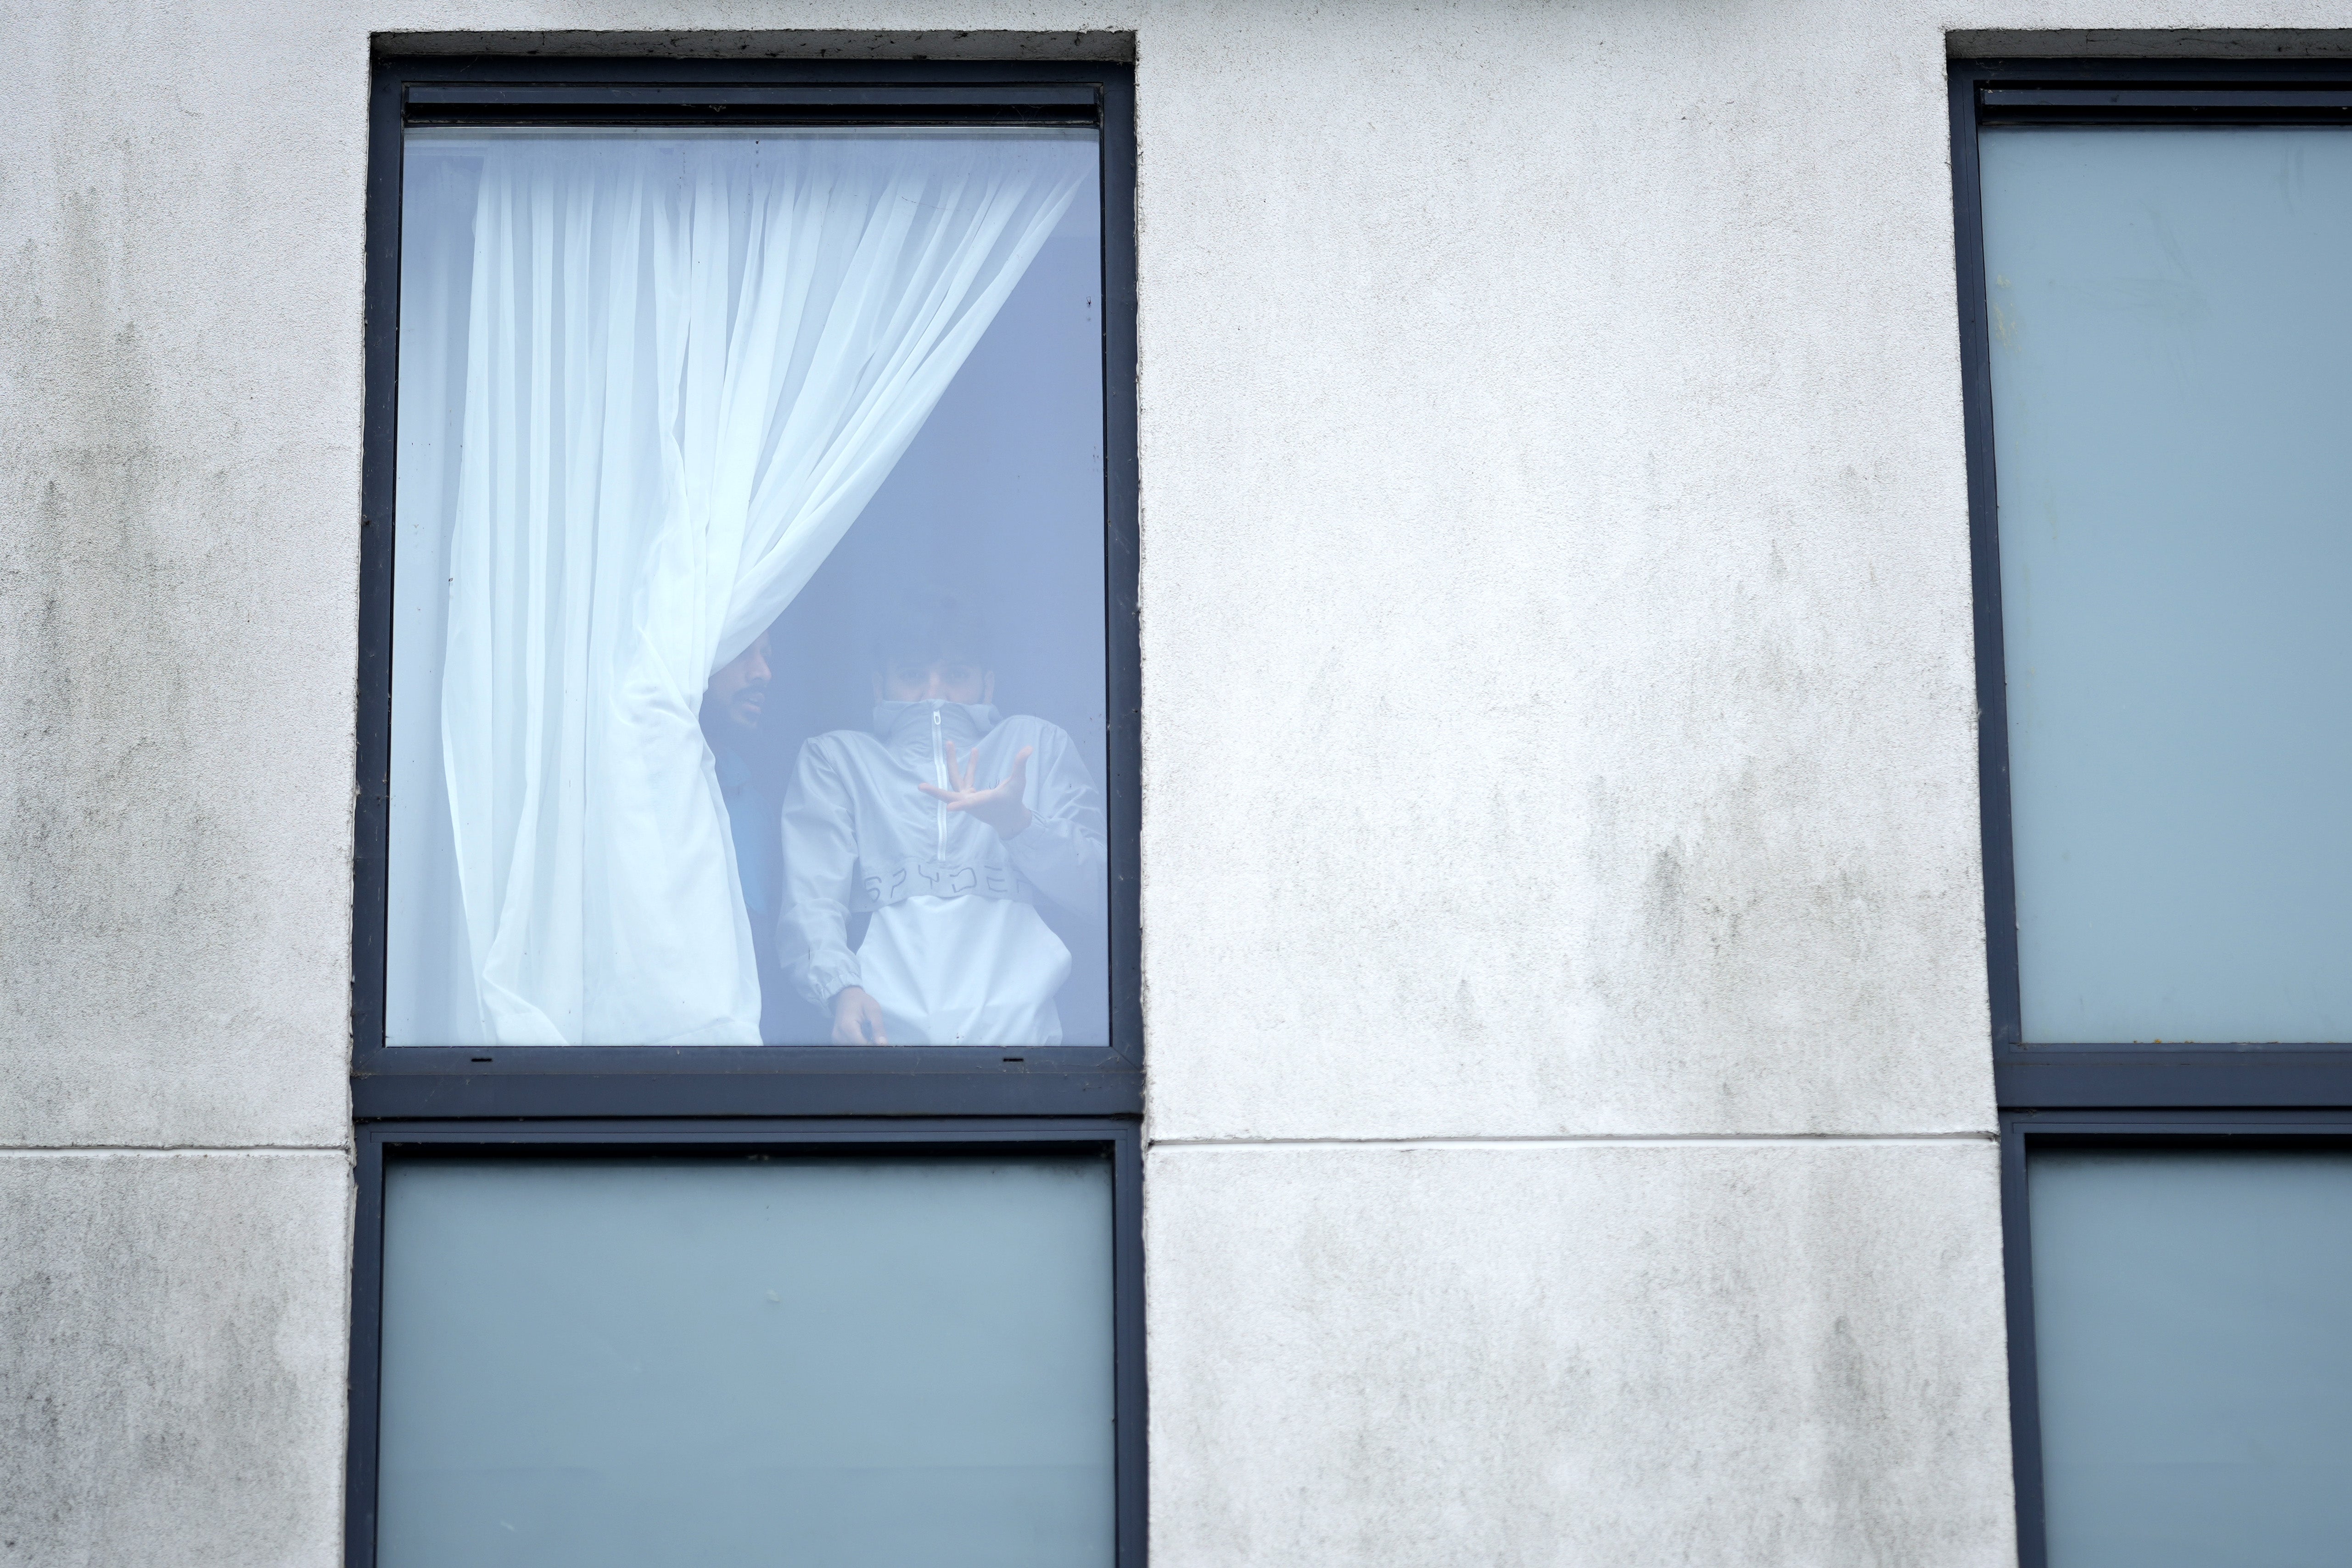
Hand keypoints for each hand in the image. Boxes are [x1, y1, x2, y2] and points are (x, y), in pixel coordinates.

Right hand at [831, 986, 888, 1045]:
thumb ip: (878, 1028)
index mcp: (847, 1027)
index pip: (862, 1046)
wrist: (846, 996)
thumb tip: (883, 1044)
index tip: (880, 1042)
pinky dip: (856, 1044)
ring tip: (868, 1035)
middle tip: (875, 1038)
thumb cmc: (861, 1001)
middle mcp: (838, 1035)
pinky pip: (848, 1047)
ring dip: (862, 1046)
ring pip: (852, 1049)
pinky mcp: (836, 1040)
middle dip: (868, 1047)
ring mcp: (835, 1038)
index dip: (873, 1047)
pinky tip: (862, 1037)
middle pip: (856, 1049)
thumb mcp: (874, 1011)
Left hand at [919, 742, 1033, 838]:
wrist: (1009, 818)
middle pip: (951, 793)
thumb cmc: (1013, 801)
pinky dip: (969, 765)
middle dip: (936, 791)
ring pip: (956, 779)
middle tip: (920, 787)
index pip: (969, 804)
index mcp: (982, 802)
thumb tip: (1028, 747)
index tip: (948, 808)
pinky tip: (975, 751)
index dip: (959, 805)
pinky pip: (965, 778)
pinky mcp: (970, 795)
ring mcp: (968, 798)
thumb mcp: (1019, 783)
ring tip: (949, 743)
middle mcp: (971, 801)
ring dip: (952, 761)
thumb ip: (1020, 765)